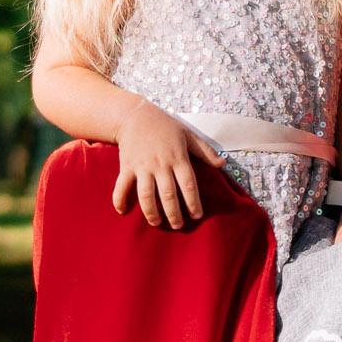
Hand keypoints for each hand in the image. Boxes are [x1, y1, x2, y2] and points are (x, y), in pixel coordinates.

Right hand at [112, 98, 221, 227]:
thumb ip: (206, 151)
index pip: (188, 185)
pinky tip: (122, 211)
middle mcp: (161, 164)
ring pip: (146, 195)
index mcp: (178, 158)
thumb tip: (222, 164)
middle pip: (168, 195)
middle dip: (174, 213)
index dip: (193, 203)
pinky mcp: (127, 166)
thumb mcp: (189, 135)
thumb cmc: (166, 126)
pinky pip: (121, 186)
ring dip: (151, 212)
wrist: (136, 115)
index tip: (197, 216)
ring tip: (156, 223)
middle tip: (178, 226)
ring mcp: (142, 166)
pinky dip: (119, 199)